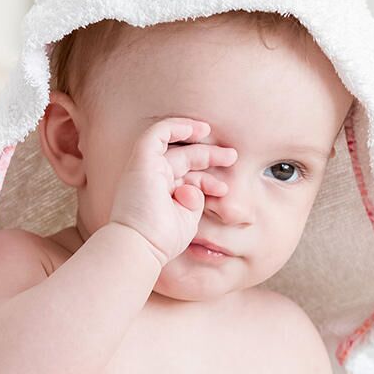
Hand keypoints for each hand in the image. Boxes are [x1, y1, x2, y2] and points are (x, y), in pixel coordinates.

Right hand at [109, 118, 236, 267]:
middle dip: (208, 155)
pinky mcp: (142, 162)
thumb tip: (197, 190)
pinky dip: (176, 127)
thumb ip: (195, 203)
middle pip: (183, 158)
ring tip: (215, 137)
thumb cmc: (162, 240)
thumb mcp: (187, 220)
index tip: (224, 189)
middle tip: (232, 157)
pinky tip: (198, 129)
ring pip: (171, 143)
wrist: (142, 245)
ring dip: (195, 136)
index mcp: (161, 194)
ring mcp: (145, 169)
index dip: (207, 179)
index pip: (187, 177)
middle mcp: (152, 179)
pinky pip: (157, 133)